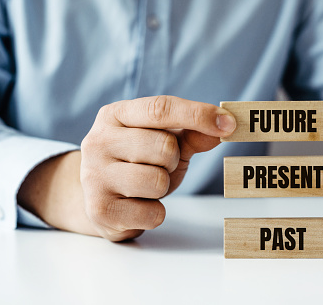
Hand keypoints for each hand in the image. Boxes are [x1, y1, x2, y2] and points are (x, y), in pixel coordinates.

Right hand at [18, 95, 235, 240]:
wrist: (97, 197)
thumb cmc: (135, 163)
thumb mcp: (163, 142)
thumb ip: (191, 133)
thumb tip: (224, 128)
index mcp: (115, 115)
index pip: (160, 108)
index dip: (198, 115)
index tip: (229, 125)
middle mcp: (98, 141)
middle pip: (164, 147)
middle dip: (172, 160)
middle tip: (158, 166)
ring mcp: (94, 176)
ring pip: (158, 181)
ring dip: (162, 187)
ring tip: (145, 186)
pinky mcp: (100, 210)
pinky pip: (152, 213)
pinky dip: (154, 213)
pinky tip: (137, 205)